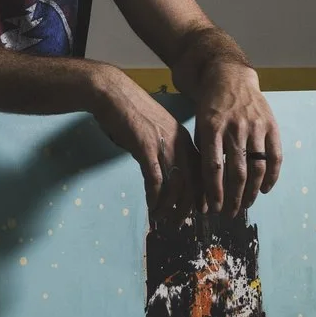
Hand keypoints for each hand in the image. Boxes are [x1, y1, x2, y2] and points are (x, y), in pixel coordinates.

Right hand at [87, 64, 199, 210]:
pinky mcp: (146, 148)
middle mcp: (180, 144)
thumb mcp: (158, 131)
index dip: (202, 194)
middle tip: (178, 222)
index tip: (198, 211)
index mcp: (186, 139)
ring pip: (175, 186)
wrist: (113, 94)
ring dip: (169, 207)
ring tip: (161, 218)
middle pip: (193, 183)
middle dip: (187, 207)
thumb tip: (171, 174)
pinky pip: (155, 180)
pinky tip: (151, 207)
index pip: (202, 172)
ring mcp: (164, 145)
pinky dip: (154, 197)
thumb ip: (168, 149)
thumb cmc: (132, 113)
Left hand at [189, 62, 280, 215]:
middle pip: (237, 172)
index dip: (214, 191)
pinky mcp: (271, 125)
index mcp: (212, 128)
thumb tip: (202, 191)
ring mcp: (255, 126)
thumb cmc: (210, 108)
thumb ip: (203, 154)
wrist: (230, 77)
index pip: (214, 167)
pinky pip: (275, 156)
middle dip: (233, 197)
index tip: (213, 209)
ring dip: (253, 191)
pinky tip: (266, 189)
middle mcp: (235, 127)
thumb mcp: (199, 126)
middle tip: (230, 213)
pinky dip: (273, 176)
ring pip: (257, 167)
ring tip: (247, 205)